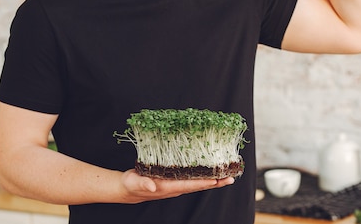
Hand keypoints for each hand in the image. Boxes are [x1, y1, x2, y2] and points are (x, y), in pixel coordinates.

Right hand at [120, 169, 234, 203]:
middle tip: (231, 178)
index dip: (204, 183)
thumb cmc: (132, 185)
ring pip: (198, 182)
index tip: (217, 180)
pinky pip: (192, 178)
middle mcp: (176, 187)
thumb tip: (152, 185)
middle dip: (215, 182)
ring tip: (226, 175)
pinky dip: (203, 175)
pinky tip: (210, 171)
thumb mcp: (135, 182)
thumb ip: (144, 183)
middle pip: (199, 185)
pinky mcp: (174, 180)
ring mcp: (176, 185)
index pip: (190, 185)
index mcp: (168, 187)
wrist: (129, 189)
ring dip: (213, 179)